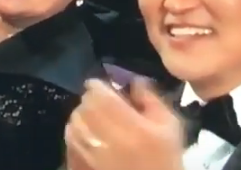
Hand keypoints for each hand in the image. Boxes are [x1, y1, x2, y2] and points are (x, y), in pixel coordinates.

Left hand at [66, 79, 184, 169]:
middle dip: (91, 101)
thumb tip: (133, 80)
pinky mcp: (80, 165)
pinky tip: (89, 139)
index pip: (97, 93)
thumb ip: (151, 99)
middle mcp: (104, 137)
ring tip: (95, 122)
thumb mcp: (170, 126)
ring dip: (82, 118)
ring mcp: (89, 154)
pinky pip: (70, 143)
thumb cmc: (164, 159)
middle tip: (103, 105)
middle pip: (83, 106)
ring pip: (73, 123)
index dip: (99, 87)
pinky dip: (76, 136)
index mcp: (128, 124)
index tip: (106, 89)